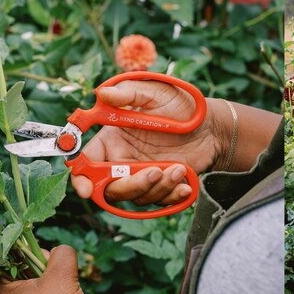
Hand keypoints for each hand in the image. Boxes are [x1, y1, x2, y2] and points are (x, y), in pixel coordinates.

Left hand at [0, 246, 89, 293]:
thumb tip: (61, 251)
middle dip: (52, 274)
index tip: (50, 262)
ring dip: (60, 288)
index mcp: (1, 291)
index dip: (35, 254)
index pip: (16, 259)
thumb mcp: (61, 275)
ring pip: (44, 290)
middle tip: (63, 282)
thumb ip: (62, 254)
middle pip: (32, 274)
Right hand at [71, 80, 223, 205]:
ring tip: (178, 168)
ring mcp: (142, 175)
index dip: (81, 177)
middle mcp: (123, 160)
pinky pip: (158, 200)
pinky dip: (171, 194)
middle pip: (111, 186)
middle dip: (130, 185)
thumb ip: (129, 93)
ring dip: (157, 187)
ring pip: (137, 196)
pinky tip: (184, 181)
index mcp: (113, 139)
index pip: (87, 161)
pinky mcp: (161, 186)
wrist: (212, 127)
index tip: (85, 188)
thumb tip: (102, 94)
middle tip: (153, 172)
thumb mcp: (156, 93)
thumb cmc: (182, 106)